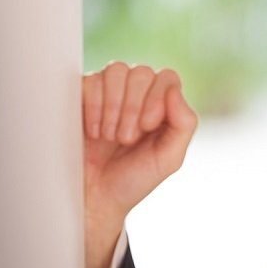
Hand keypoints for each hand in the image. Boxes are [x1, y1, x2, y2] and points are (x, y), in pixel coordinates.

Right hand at [83, 62, 197, 225]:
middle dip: (133, 107)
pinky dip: (93, 107)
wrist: (94, 197)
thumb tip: (174, 89)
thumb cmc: (134, 179)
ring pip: (116, 70)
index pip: (167, 77)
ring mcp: (109, 92)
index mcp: (163, 105)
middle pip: (141, 73)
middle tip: (125, 139)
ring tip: (109, 136)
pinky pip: (90, 80)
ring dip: (113, 106)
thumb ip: (184, 124)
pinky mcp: (82, 96)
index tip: (147, 127)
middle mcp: (137, 94)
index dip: (157, 98)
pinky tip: (93, 132)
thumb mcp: (169, 158)